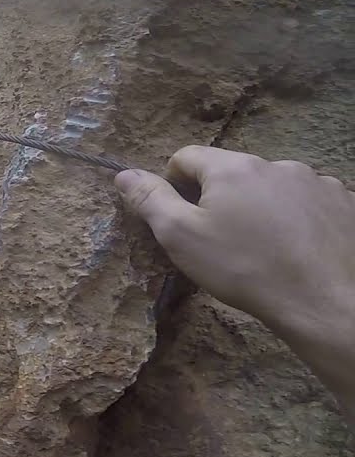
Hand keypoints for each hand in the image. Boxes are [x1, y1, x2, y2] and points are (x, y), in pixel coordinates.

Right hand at [114, 146, 354, 414]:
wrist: (322, 299)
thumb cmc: (242, 268)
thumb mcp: (181, 238)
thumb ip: (150, 201)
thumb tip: (124, 174)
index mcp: (232, 167)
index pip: (187, 157)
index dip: (174, 184)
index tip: (182, 220)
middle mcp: (275, 163)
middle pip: (232, 172)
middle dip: (221, 198)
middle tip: (221, 241)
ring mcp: (315, 181)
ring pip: (272, 187)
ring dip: (261, 207)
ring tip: (264, 248)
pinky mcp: (343, 202)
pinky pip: (309, 202)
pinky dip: (297, 218)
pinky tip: (297, 248)